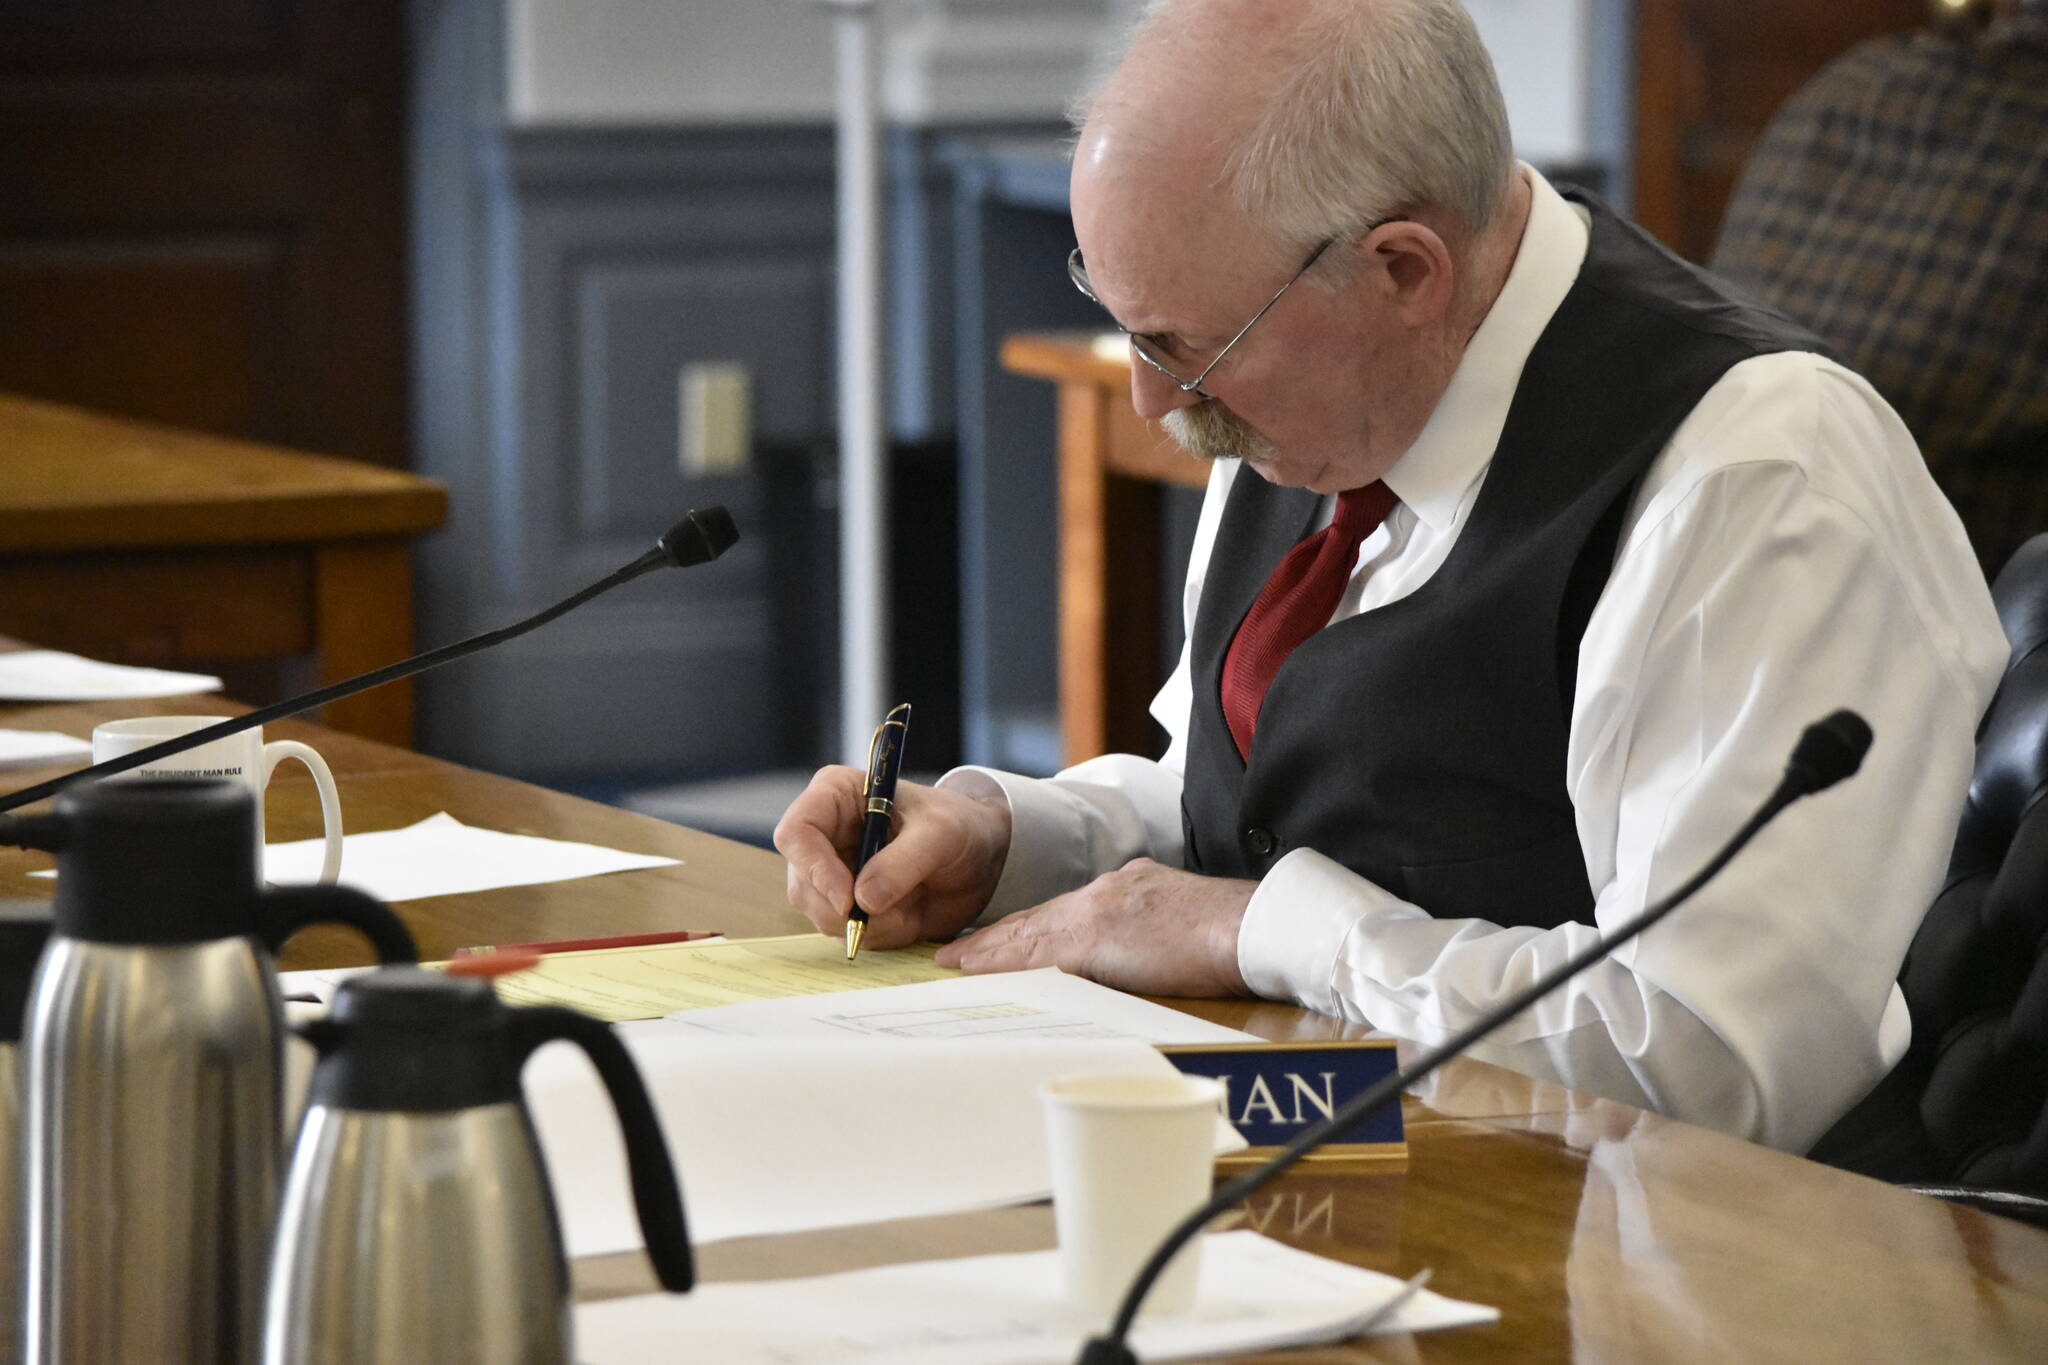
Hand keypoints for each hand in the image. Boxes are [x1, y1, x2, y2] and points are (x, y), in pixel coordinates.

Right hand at [773, 767, 1011, 949]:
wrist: (979, 859)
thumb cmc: (960, 827)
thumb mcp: (942, 834)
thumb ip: (904, 863)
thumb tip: (863, 901)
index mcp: (837, 795)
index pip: (796, 832)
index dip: (813, 868)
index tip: (847, 900)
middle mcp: (824, 834)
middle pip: (803, 884)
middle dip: (845, 909)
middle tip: (894, 915)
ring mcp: (831, 872)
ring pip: (821, 914)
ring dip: (868, 925)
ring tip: (910, 908)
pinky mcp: (845, 904)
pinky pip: (846, 933)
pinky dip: (879, 935)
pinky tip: (907, 916)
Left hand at [933, 858, 1254, 998]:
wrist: (1254, 926)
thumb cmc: (1235, 935)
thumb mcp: (1184, 926)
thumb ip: (1153, 936)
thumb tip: (1136, 961)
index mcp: (1130, 888)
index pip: (1066, 912)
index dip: (1030, 928)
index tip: (1000, 941)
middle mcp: (1108, 891)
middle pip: (1038, 918)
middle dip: (997, 939)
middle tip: (956, 954)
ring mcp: (1100, 911)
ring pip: (1030, 934)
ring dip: (988, 951)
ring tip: (953, 964)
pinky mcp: (1097, 937)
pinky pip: (1037, 954)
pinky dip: (1003, 963)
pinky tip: (978, 972)